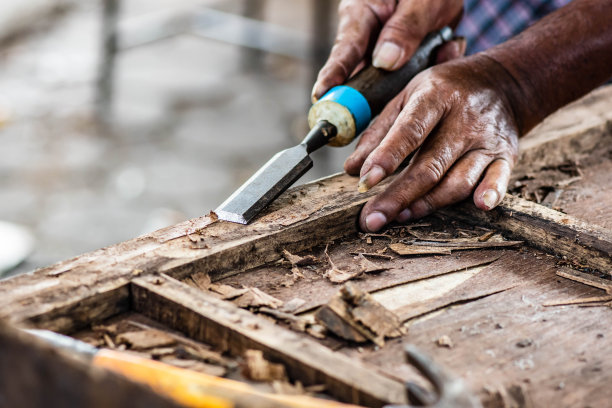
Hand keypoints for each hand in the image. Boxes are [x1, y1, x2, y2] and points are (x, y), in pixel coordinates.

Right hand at [312, 0, 462, 100]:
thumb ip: (405, 28)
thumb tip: (384, 62)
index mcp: (361, 14)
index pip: (344, 51)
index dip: (333, 77)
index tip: (322, 97)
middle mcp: (368, 38)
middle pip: (361, 76)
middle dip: (368, 97)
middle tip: (361, 120)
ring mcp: (386, 53)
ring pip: (391, 81)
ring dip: (414, 76)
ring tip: (438, 52)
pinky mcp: (404, 62)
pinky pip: (415, 77)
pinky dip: (434, 64)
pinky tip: (448, 47)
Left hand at [346, 55, 520, 231]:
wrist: (501, 82)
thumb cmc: (443, 93)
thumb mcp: (406, 97)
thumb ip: (378, 132)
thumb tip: (352, 169)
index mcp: (434, 98)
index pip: (409, 131)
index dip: (386, 157)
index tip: (364, 182)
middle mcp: (463, 120)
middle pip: (429, 166)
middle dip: (398, 196)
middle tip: (373, 219)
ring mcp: (486, 140)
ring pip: (458, 179)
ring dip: (429, 203)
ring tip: (401, 217)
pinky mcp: (506, 155)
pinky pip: (500, 178)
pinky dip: (492, 192)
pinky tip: (479, 206)